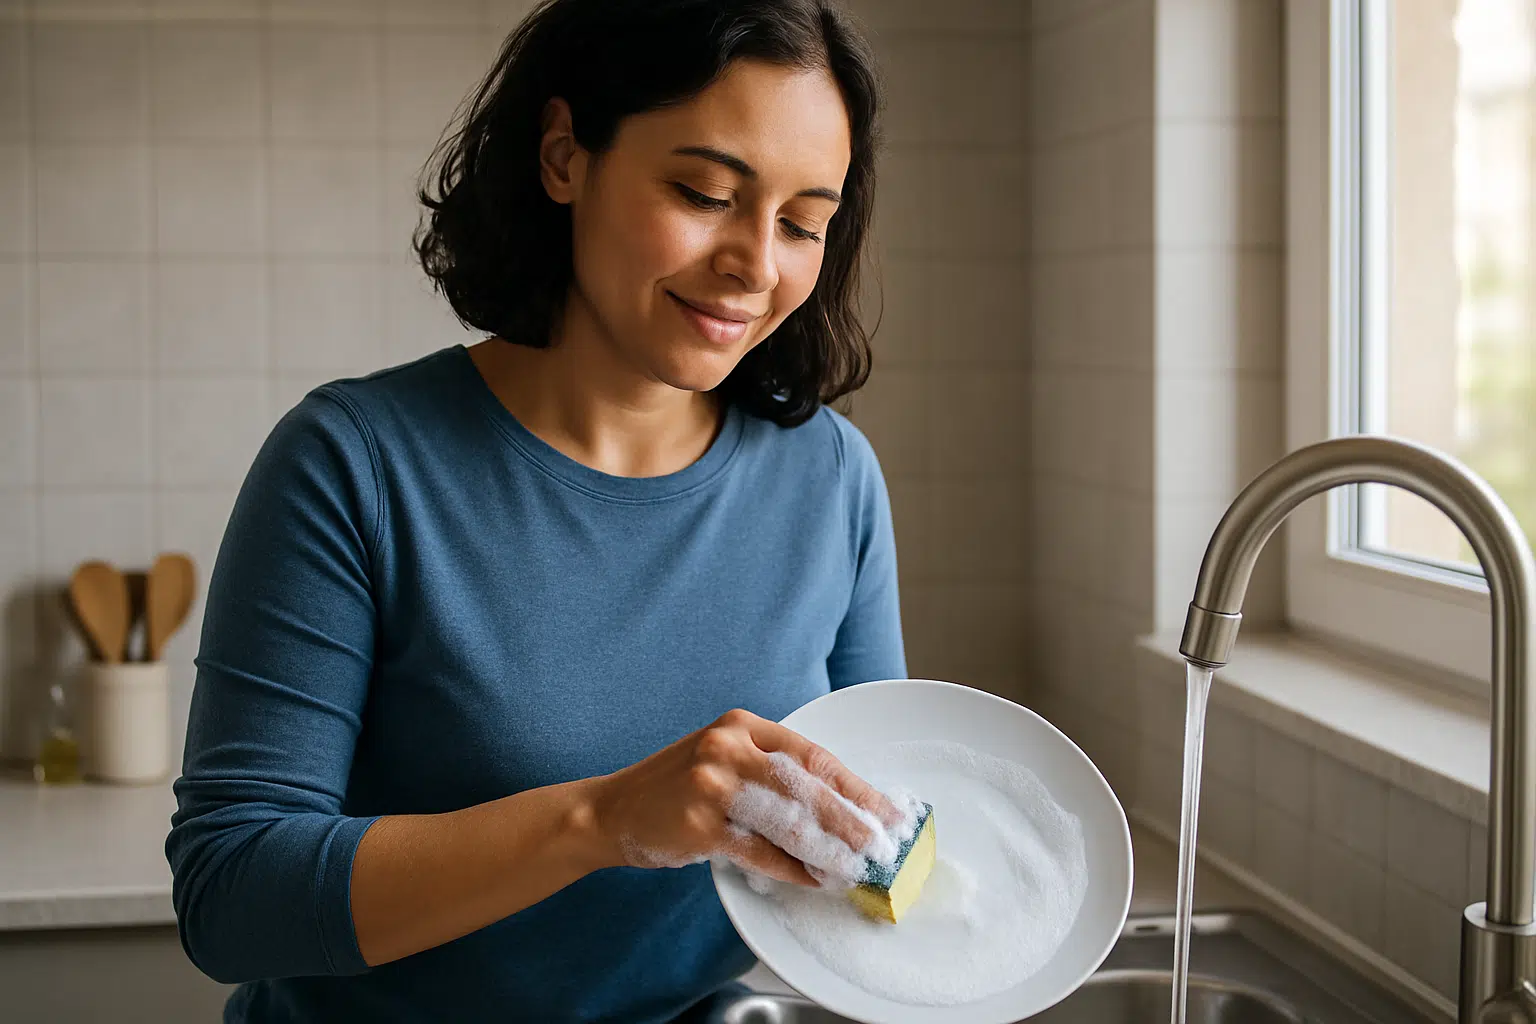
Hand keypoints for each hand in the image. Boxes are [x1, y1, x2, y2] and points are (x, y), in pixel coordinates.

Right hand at [590, 708, 900, 885]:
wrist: (611, 810)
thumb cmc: (676, 788)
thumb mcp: (723, 759)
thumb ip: (772, 770)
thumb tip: (840, 808)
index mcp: (742, 725)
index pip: (812, 755)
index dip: (855, 786)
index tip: (887, 810)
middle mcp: (728, 747)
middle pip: (806, 785)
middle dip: (851, 819)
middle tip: (881, 845)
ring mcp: (711, 785)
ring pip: (786, 820)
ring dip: (827, 848)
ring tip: (855, 867)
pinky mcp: (698, 825)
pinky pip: (758, 852)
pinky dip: (791, 869)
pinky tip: (813, 880)